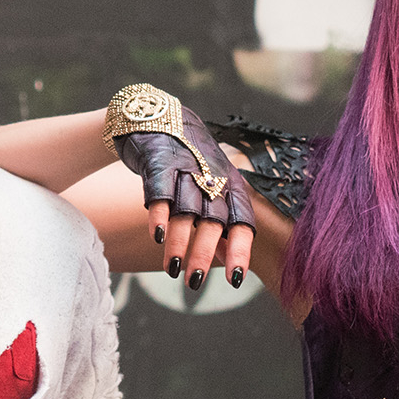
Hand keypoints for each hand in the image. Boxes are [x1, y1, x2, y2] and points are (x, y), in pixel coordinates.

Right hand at [105, 89, 254, 291]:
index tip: (236, 280)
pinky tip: (157, 236)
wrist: (158, 115)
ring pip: (185, 210)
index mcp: (231, 184)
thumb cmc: (189, 162)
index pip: (241, 220)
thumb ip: (221, 220)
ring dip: (180, 241)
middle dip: (204, 252)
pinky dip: (159, 214)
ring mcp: (185, 168)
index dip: (240, 250)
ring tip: (172, 270)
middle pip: (213, 219)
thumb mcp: (212, 185)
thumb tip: (228, 260)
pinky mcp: (159, 161)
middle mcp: (212, 176)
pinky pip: (160, 191)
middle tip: (195, 282)